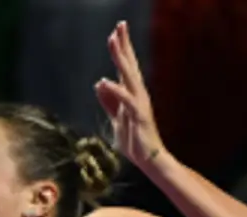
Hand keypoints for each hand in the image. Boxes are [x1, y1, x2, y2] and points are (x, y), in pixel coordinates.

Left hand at [95, 21, 166, 170]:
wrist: (148, 159)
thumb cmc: (134, 139)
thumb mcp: (116, 118)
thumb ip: (109, 101)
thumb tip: (99, 83)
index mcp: (131, 93)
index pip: (125, 67)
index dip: (121, 49)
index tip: (117, 31)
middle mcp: (138, 94)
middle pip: (129, 65)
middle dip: (123, 45)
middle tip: (119, 26)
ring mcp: (139, 103)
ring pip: (129, 76)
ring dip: (120, 59)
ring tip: (113, 41)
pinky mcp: (139, 115)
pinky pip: (125, 100)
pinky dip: (114, 90)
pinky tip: (104, 82)